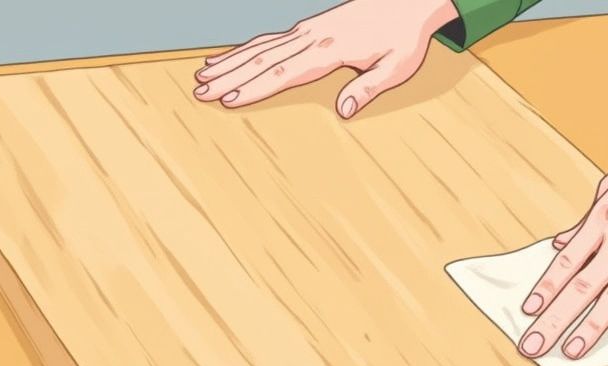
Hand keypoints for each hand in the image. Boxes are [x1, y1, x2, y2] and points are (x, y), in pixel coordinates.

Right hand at [194, 0, 457, 116]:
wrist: (408, 0)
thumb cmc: (405, 37)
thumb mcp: (397, 67)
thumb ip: (368, 88)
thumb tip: (343, 112)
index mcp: (330, 50)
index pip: (284, 73)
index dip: (255, 88)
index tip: (228, 99)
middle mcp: (311, 38)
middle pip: (262, 59)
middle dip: (228, 77)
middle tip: (199, 92)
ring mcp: (307, 30)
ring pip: (259, 47)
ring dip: (229, 63)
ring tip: (201, 77)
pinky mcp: (308, 28)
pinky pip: (268, 39)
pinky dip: (245, 49)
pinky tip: (228, 57)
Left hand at [517, 119, 607, 359]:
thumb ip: (585, 219)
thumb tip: (559, 244)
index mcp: (603, 218)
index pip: (567, 262)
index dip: (545, 289)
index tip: (527, 311)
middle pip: (582, 287)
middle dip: (554, 320)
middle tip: (533, 346)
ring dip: (590, 329)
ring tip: (571, 352)